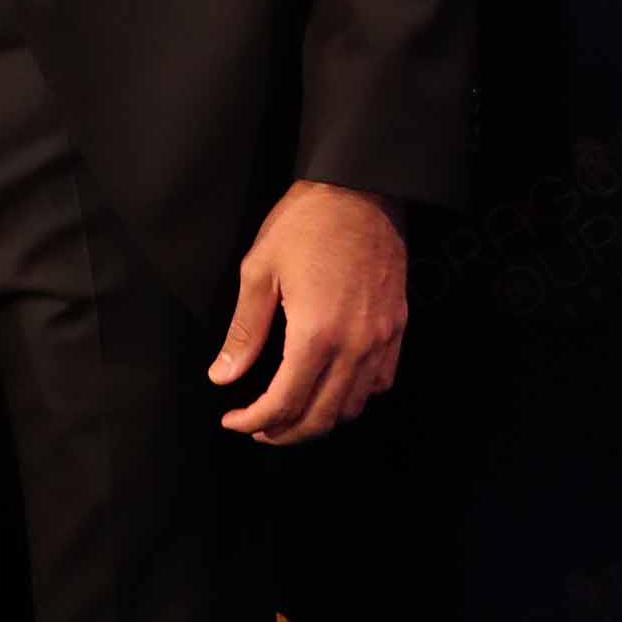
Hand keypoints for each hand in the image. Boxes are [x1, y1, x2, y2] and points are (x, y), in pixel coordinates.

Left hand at [208, 182, 407, 443]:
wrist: (362, 189)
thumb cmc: (306, 224)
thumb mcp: (259, 271)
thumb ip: (244, 332)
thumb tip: (223, 376)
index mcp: (316, 334)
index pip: (284, 402)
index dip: (254, 420)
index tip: (233, 419)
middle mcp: (355, 345)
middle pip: (321, 416)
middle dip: (285, 432)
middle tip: (258, 429)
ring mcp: (382, 338)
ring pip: (353, 406)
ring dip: (319, 420)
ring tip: (290, 414)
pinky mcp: (398, 327)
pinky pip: (380, 382)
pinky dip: (354, 398)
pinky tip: (331, 389)